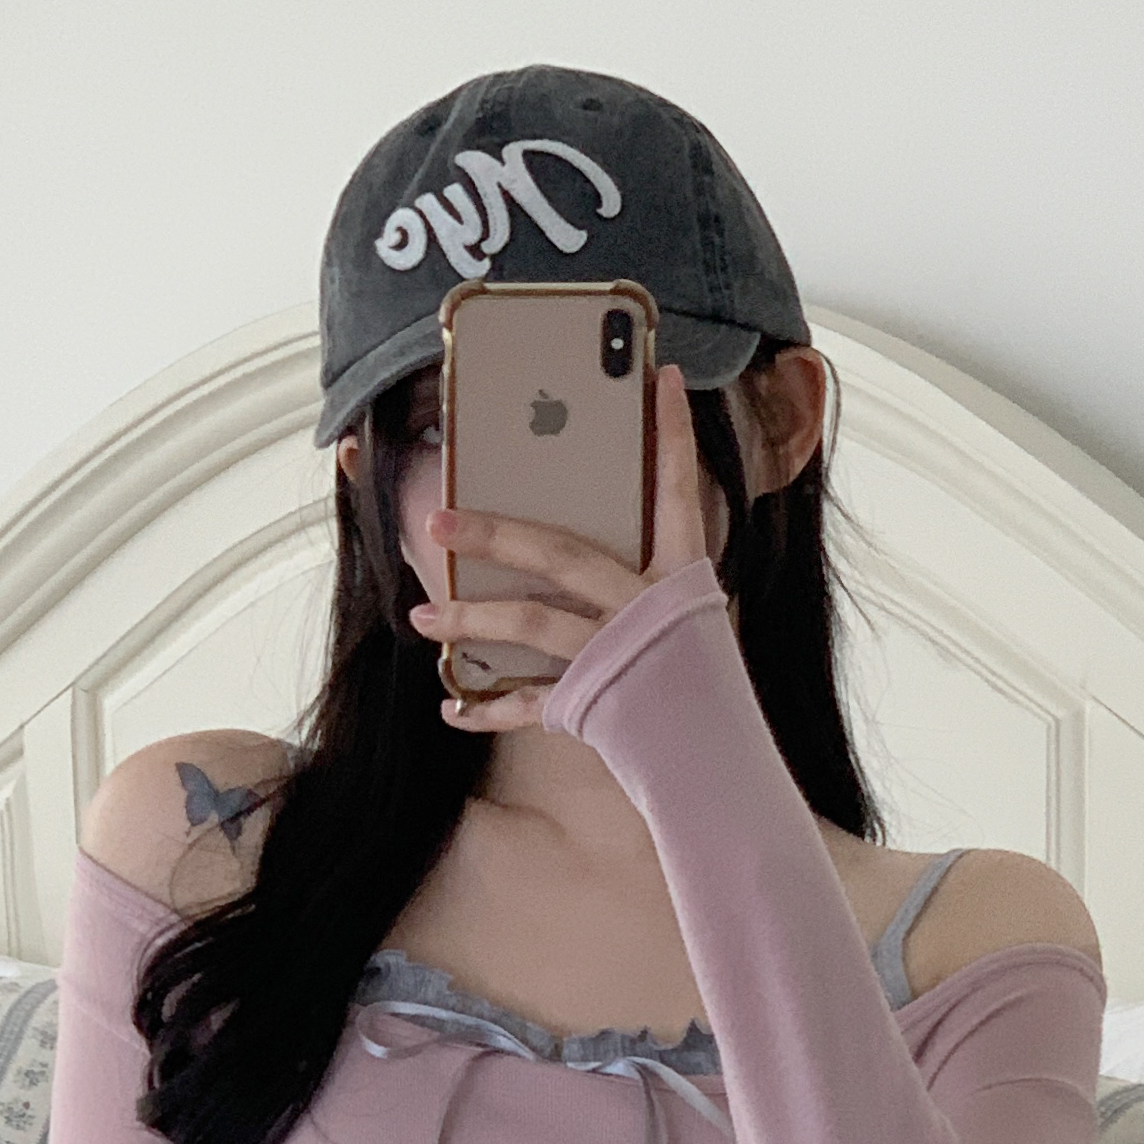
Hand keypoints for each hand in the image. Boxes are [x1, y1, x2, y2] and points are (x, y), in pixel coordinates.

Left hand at [411, 367, 709, 729]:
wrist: (721, 765)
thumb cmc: (703, 688)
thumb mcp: (690, 620)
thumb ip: (650, 576)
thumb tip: (585, 548)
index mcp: (682, 578)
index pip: (679, 490)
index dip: (672, 434)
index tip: (660, 377)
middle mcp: (648, 607)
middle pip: (561, 554)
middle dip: (494, 535)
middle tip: (437, 521)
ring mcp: (620, 655)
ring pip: (531, 623)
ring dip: (469, 619)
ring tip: (421, 614)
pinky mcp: (598, 704)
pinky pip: (528, 704)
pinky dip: (487, 708)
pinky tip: (451, 705)